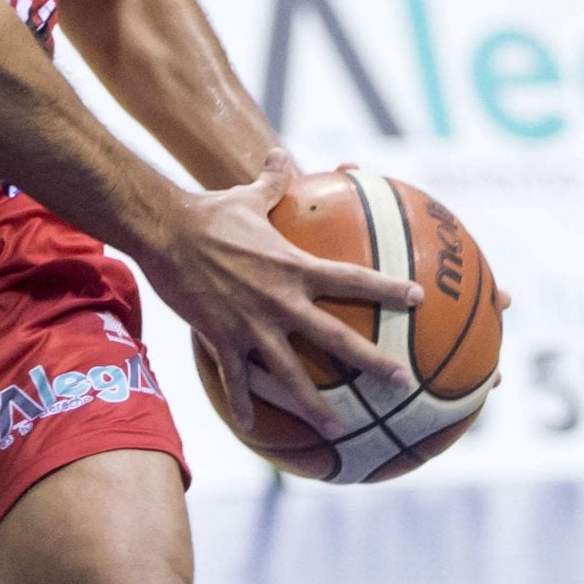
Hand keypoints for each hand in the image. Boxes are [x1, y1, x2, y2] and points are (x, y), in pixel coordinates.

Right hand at [138, 149, 422, 437]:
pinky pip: (237, 380)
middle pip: (337, 337)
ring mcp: (252, 324)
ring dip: (317, 405)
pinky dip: (245, 406)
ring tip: (340, 430)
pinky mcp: (222, 338)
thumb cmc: (208, 211)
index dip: (388, 289)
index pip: (352, 279)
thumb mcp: (246, 195)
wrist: (165, 231)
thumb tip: (278, 153)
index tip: (418, 299)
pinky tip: (253, 429)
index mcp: (293, 267)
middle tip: (405, 382)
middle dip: (374, 362)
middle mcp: (281, 300)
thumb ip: (269, 181)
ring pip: (292, 374)